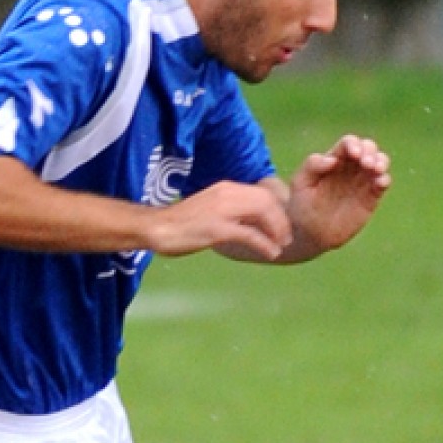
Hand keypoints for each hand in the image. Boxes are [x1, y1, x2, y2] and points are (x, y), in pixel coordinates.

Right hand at [143, 181, 292, 260]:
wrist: (157, 227)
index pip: (262, 193)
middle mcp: (226, 194)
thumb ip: (230, 210)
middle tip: (285, 239)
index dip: (277, 210)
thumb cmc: (182, 222)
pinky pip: (250, 234)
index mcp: (225, 188)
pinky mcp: (217, 228)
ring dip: (277, 231)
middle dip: (281, 221)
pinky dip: (265, 245)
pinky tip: (270, 254)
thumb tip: (251, 221)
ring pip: (263, 213)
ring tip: (281, 247)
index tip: (281, 228)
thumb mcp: (211, 208)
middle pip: (267, 201)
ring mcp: (222, 210)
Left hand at [287, 134, 390, 252]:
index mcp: (333, 160)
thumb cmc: (302, 205)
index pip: (348, 144)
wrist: (311, 233)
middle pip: (367, 148)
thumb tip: (332, 159)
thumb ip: (312, 166)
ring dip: (381, 161)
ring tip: (374, 169)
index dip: (353, 144)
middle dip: (369, 150)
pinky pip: (382, 183)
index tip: (353, 154)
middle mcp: (350, 168)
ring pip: (379, 162)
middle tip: (365, 162)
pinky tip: (379, 182)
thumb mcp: (300, 184)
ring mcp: (361, 182)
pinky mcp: (370, 197)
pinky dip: (385, 179)